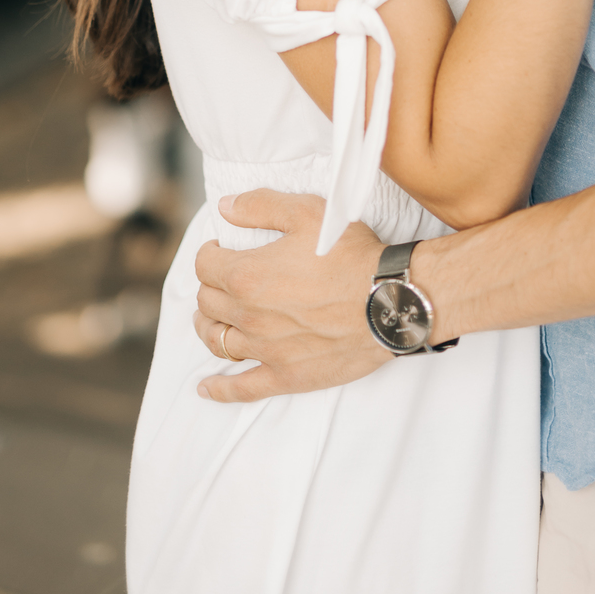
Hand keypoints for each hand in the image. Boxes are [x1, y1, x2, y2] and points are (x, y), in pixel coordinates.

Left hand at [193, 190, 387, 401]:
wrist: (388, 301)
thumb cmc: (350, 254)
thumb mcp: (307, 212)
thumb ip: (260, 205)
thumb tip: (224, 206)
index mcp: (247, 275)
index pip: (205, 266)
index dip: (210, 253)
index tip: (220, 248)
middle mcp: (249, 315)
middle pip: (208, 303)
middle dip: (210, 286)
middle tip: (223, 278)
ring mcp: (265, 350)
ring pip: (217, 341)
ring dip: (208, 327)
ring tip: (212, 319)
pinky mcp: (285, 376)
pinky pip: (242, 389)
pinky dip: (219, 389)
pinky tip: (206, 387)